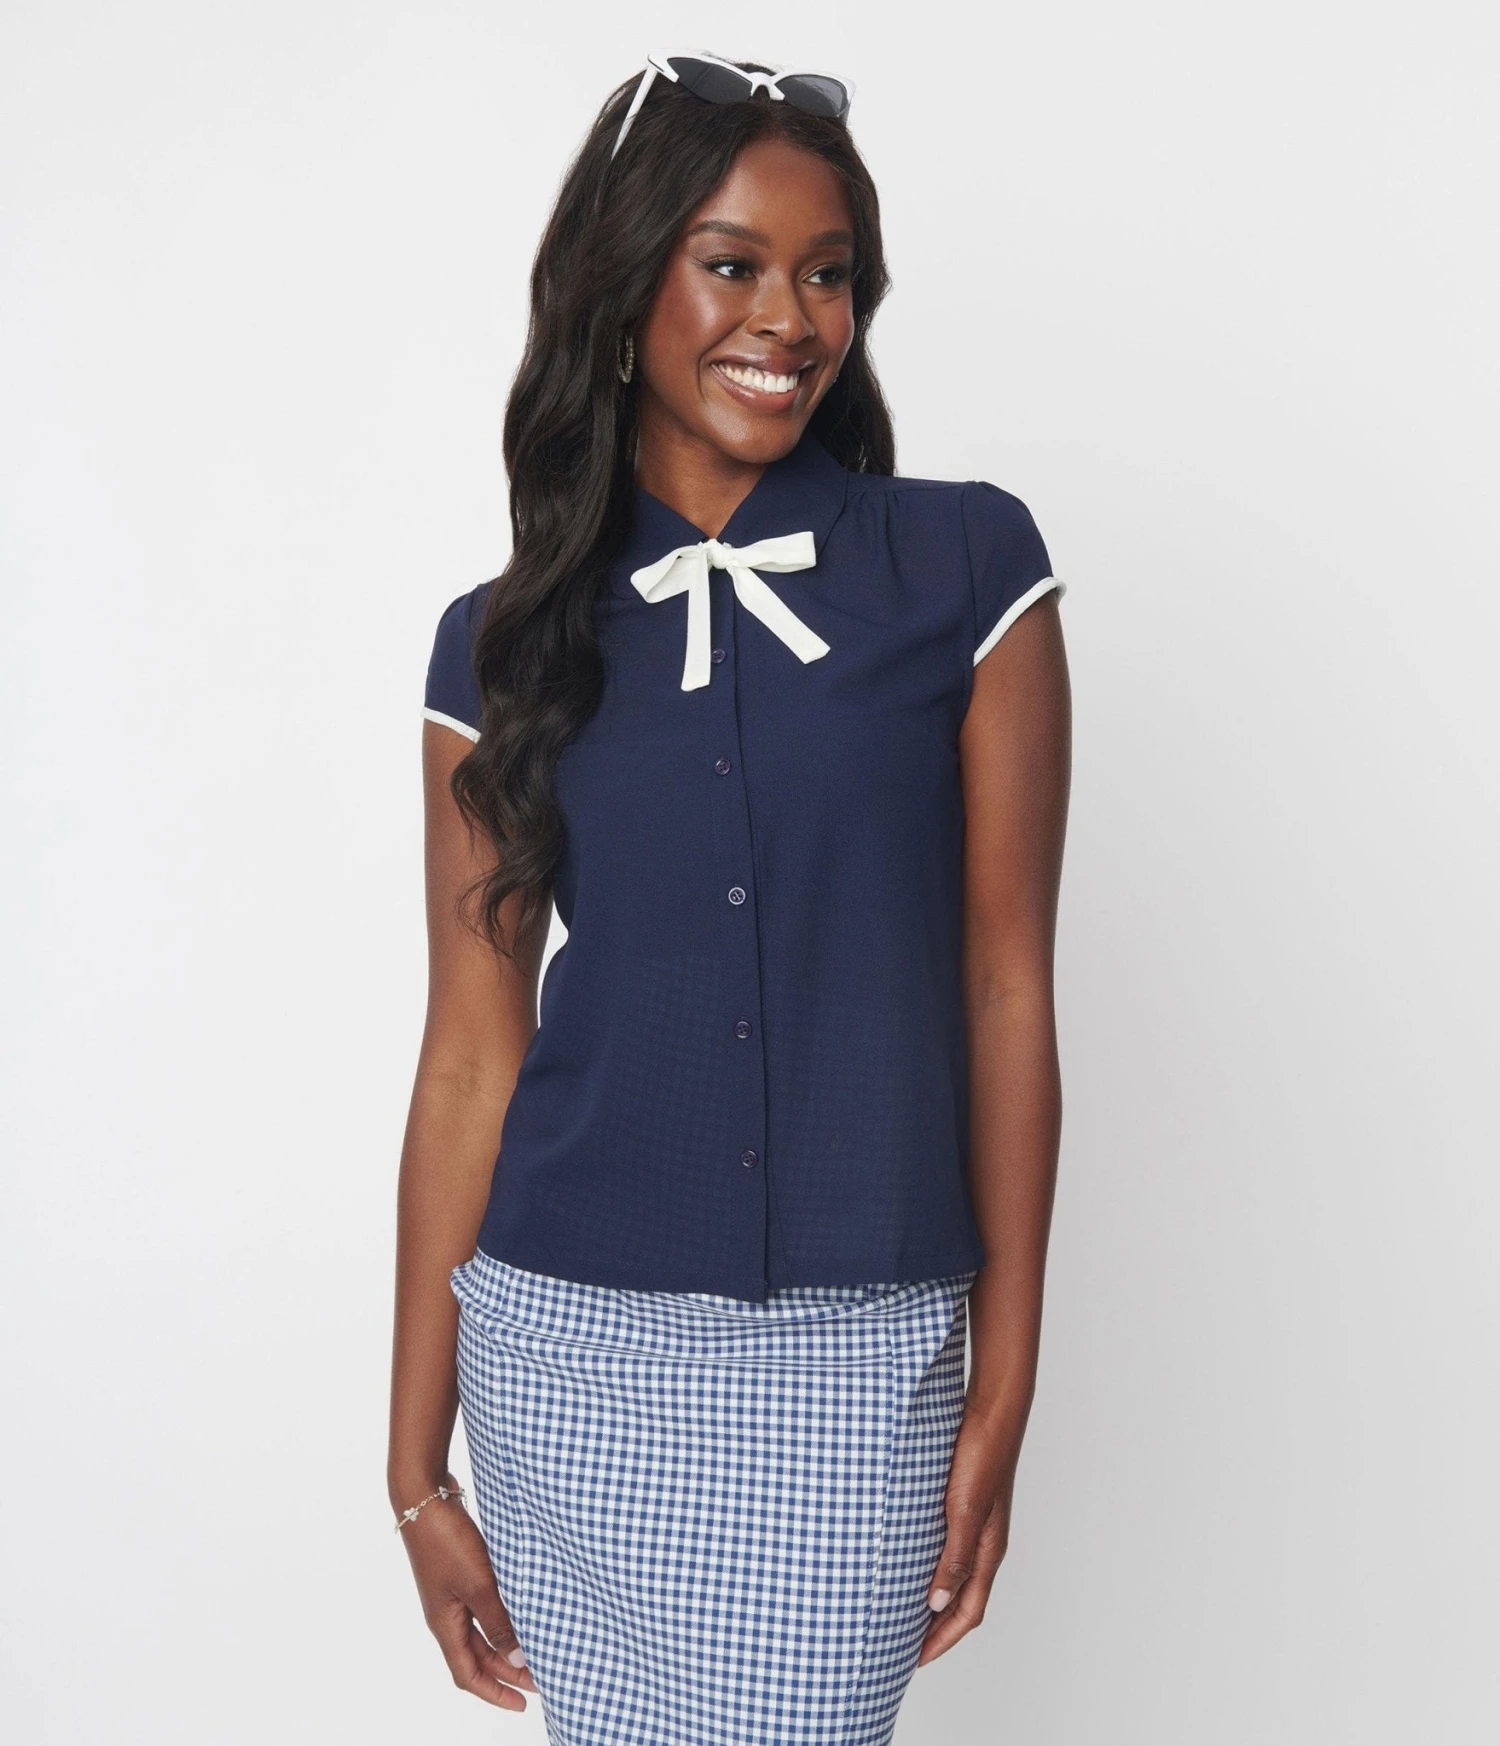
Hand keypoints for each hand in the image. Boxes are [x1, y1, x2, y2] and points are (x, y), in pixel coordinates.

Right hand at [396, 1478, 539, 1710]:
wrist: (426, 1496)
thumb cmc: (445, 1540)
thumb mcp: (477, 1584)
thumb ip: (498, 1620)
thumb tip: (518, 1657)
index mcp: (445, 1624)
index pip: (468, 1674)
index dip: (495, 1692)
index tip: (523, 1702)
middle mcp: (447, 1613)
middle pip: (477, 1655)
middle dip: (508, 1670)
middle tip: (542, 1676)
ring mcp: (453, 1592)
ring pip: (482, 1630)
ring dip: (507, 1642)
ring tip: (538, 1646)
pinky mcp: (461, 1571)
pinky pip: (484, 1605)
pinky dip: (504, 1614)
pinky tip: (524, 1607)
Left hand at [916, 1407, 1020, 1666]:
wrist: (992, 1409)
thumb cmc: (982, 1454)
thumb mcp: (964, 1508)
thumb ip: (954, 1555)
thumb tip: (937, 1602)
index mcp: (989, 1550)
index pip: (968, 1612)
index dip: (942, 1640)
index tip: (914, 1661)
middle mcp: (985, 1542)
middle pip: (962, 1600)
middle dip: (936, 1628)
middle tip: (903, 1645)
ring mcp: (976, 1523)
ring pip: (955, 1574)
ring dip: (932, 1597)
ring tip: (902, 1610)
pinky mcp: (964, 1502)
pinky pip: (947, 1548)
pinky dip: (930, 1565)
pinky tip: (908, 1559)